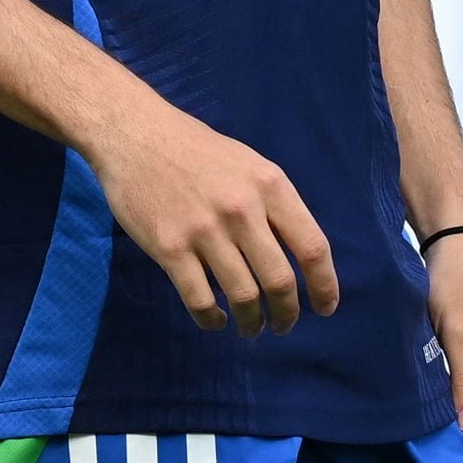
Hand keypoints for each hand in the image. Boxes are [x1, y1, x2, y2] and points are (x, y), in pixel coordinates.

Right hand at [92, 88, 336, 333]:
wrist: (136, 135)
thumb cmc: (199, 151)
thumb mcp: (251, 165)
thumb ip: (276, 206)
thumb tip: (299, 257)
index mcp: (270, 186)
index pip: (312, 247)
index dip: (324, 285)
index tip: (325, 307)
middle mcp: (242, 210)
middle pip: (280, 280)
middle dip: (288, 314)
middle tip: (283, 325)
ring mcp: (204, 231)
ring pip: (243, 297)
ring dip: (252, 322)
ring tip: (251, 328)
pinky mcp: (169, 248)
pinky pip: (199, 300)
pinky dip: (212, 320)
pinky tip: (216, 320)